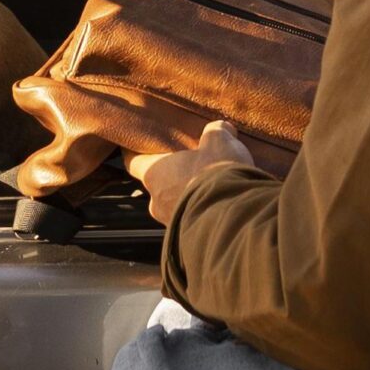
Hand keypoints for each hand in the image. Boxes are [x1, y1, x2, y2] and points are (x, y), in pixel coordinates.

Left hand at [127, 118, 256, 224]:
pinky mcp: (189, 240)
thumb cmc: (217, 174)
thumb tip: (220, 129)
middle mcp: (156, 202)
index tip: (138, 148)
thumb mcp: (220, 142)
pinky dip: (202, 215)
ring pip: (175, 207)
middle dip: (171, 178)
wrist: (236, 219)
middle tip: (189, 167)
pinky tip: (220, 207)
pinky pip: (192, 222)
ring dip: (188, 199)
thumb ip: (215, 132)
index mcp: (154, 173)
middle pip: (157, 186)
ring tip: (210, 189)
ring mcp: (171, 224)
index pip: (133, 163)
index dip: (136, 154)